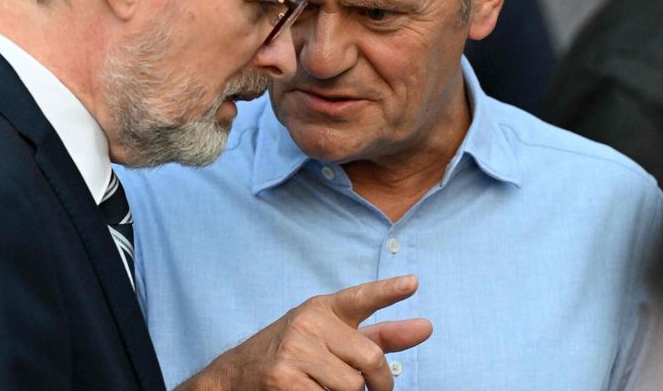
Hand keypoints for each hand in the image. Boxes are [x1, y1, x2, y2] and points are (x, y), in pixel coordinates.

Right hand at [176, 275, 431, 390]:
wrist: (235, 377)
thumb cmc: (293, 357)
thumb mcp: (331, 339)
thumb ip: (378, 336)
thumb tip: (427, 327)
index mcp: (322, 309)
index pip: (360, 298)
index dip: (387, 291)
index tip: (413, 282)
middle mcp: (307, 323)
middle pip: (370, 360)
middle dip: (377, 382)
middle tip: (372, 389)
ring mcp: (293, 350)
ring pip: (352, 387)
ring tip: (320, 386)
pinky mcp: (283, 379)